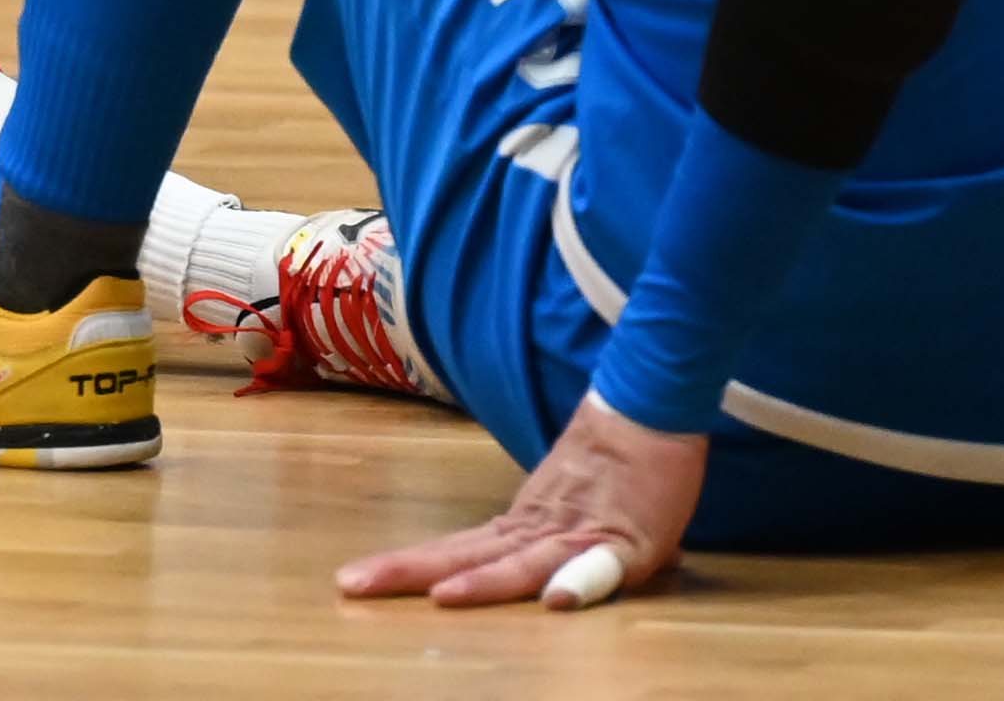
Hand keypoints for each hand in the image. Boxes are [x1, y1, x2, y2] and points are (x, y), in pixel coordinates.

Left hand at [336, 390, 705, 609]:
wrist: (651, 404)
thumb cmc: (611, 463)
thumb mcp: (564, 507)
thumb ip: (545, 545)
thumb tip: (538, 580)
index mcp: (520, 526)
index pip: (454, 551)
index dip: (407, 566)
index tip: (353, 579)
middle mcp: (538, 529)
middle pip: (469, 556)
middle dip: (412, 574)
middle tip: (352, 585)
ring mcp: (581, 532)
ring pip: (526, 562)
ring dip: (487, 584)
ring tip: (446, 599)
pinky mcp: (630, 539)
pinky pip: (606, 565)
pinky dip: (582, 581)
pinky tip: (557, 600)